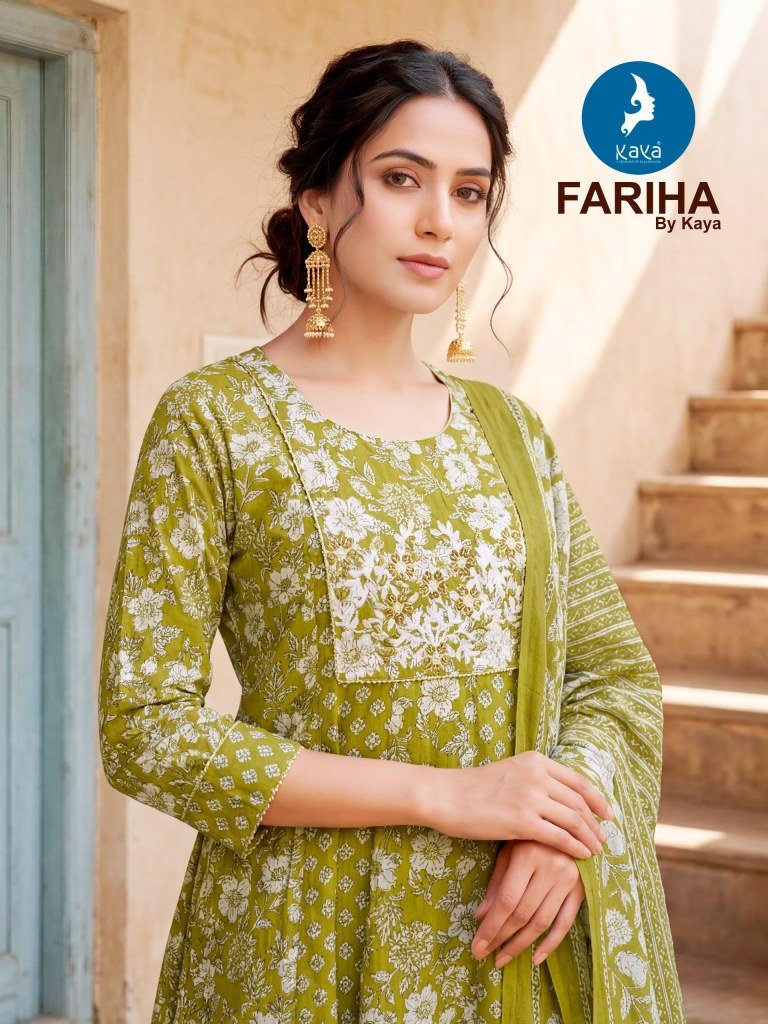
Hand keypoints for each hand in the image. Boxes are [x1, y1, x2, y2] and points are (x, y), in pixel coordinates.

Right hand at [429, 750, 612, 858]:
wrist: (447, 796)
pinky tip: (580, 856)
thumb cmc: (474, 788)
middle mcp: (537, 775)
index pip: (578, 781)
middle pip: (580, 802)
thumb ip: (535, 779)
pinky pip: (560, 837)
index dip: (598, 799)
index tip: (608, 814)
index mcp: (536, 760)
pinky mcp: (522, 821)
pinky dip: (575, 847)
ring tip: (595, 850)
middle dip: (596, 823)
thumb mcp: (510, 772)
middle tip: (603, 838)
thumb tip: (561, 798)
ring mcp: (531, 797)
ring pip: (574, 820)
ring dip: (589, 837)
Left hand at [470, 839, 585, 967]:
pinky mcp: (581, 889)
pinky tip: (536, 958)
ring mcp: (568, 880)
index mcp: (528, 856)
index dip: (491, 927)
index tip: (477, 946)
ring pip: (542, 922)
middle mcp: (550, 868)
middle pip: (523, 914)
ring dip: (521, 945)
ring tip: (503, 958)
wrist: (566, 819)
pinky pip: (566, 922)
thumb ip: (497, 882)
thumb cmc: (530, 835)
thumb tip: (481, 917)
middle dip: (501, 938)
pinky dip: (551, 943)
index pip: (507, 901)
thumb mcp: (509, 849)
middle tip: (484, 955)